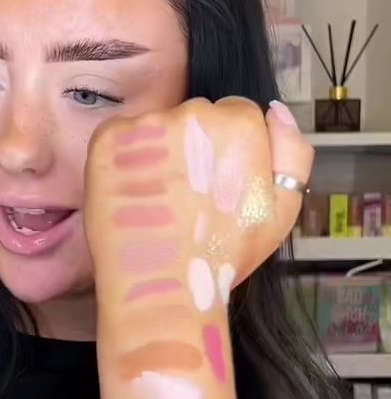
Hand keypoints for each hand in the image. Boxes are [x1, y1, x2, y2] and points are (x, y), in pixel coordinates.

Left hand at [84, 97, 313, 317]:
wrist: (163, 288)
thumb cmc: (223, 254)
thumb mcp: (282, 208)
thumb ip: (291, 152)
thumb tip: (275, 111)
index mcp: (239, 124)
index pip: (235, 114)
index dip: (229, 153)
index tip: (218, 185)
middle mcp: (191, 113)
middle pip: (196, 117)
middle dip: (195, 147)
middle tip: (190, 197)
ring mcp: (145, 124)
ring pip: (158, 126)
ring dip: (160, 152)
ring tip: (162, 201)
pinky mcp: (108, 141)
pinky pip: (121, 137)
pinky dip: (126, 160)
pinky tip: (135, 195)